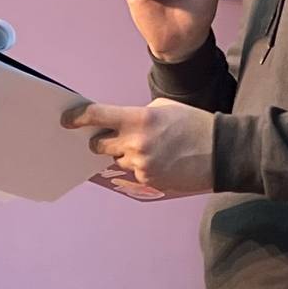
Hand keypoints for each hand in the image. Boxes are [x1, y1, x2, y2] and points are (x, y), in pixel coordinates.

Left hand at [64, 98, 215, 196]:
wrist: (220, 151)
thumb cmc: (194, 124)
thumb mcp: (165, 107)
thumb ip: (138, 114)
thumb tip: (118, 122)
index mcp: (138, 118)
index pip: (96, 116)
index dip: (77, 118)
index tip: (67, 120)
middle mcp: (135, 143)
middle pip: (98, 144)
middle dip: (102, 141)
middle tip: (115, 137)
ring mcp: (141, 164)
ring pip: (118, 159)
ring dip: (127, 154)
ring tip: (154, 148)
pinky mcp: (149, 180)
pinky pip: (135, 173)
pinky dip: (143, 167)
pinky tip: (163, 161)